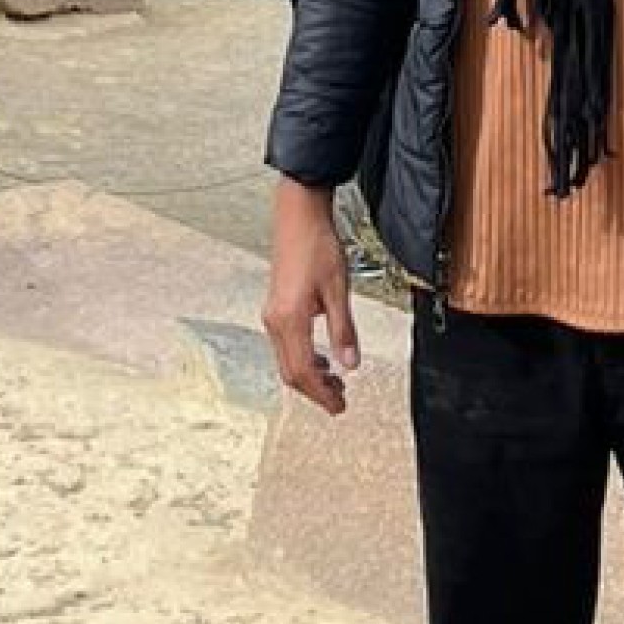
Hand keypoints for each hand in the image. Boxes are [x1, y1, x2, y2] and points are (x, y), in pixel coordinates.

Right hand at [263, 178, 360, 415]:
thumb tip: (350, 365)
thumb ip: (343, 330)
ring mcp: (272, 315)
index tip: (339, 406)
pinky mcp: (276, 308)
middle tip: (339, 401)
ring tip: (335, 382)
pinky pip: (286, 345)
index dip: (322, 393)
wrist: (298, 217)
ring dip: (309, 375)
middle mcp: (275, 321)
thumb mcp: (338, 290)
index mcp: (290, 319)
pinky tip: (322, 357)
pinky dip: (303, 359)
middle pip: (291, 372)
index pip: (304, 371)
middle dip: (315, 390)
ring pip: (287, 360)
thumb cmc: (318, 247)